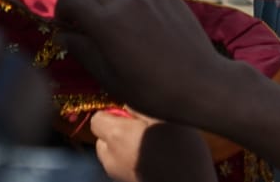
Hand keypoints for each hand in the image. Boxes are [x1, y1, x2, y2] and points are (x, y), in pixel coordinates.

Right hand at [58, 0, 238, 124]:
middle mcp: (126, 0)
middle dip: (84, 6)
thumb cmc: (152, 90)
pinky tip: (150, 35)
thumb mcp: (110, 79)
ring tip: (124, 36)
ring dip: (112, 8)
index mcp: (106, 21)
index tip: (65, 24)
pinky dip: (138, 11)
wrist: (202, 84)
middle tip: (90, 30)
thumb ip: (82, 51)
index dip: (62, 8)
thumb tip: (63, 35)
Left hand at [89, 109, 214, 181]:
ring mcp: (119, 176)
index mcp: (116, 136)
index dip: (112, 112)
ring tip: (151, 145)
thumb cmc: (182, 151)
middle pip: (102, 139)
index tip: (132, 113)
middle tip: (143, 129)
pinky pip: (124, 168)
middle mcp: (111, 159)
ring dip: (125, 148)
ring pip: (113, 155)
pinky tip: (155, 159)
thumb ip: (139, 106)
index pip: (97, 119)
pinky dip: (134, 161)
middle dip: (117, 131)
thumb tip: (126, 103)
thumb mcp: (164, 116)